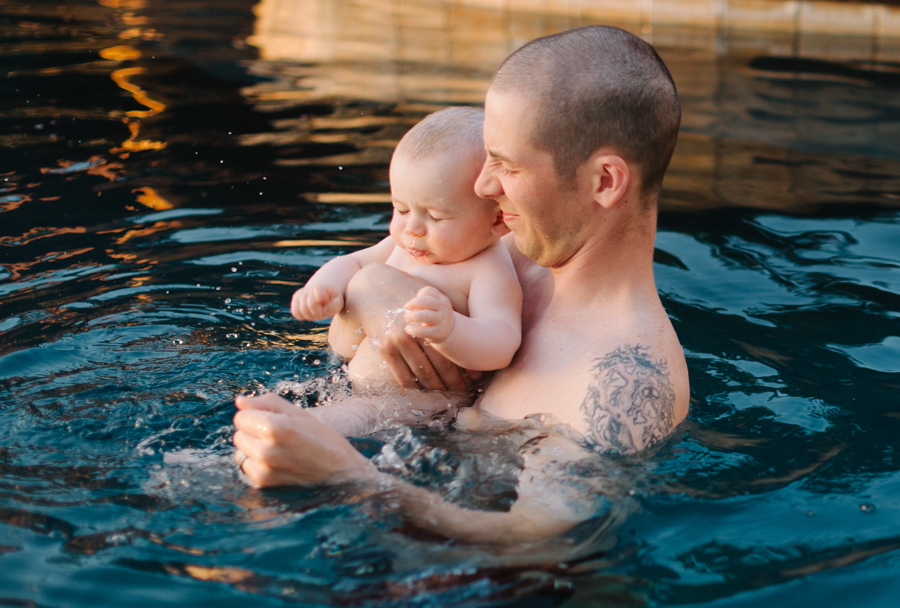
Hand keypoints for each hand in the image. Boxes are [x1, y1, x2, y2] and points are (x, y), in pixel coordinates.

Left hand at [233, 393, 372, 487]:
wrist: (340, 471)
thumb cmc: (322, 438)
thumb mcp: (298, 413)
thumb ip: (267, 403)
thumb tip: (239, 401)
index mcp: (275, 427)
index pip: (240, 417)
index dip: (254, 415)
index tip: (270, 419)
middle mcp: (266, 450)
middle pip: (238, 435)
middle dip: (252, 432)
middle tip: (276, 435)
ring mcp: (264, 469)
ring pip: (240, 452)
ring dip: (252, 449)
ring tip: (275, 448)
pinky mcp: (264, 483)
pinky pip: (246, 467)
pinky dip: (255, 463)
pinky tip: (274, 461)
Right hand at [291, 284, 343, 320]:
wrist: (324, 294)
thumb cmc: (332, 301)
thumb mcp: (338, 303)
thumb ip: (333, 306)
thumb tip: (323, 309)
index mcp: (321, 287)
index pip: (318, 294)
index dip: (323, 304)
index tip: (327, 304)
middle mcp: (309, 288)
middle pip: (310, 305)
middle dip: (318, 313)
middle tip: (322, 312)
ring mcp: (300, 293)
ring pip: (301, 310)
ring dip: (310, 315)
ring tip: (316, 313)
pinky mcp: (295, 299)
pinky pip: (295, 312)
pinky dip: (302, 316)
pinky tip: (310, 314)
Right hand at [343, 264, 467, 390]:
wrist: (371, 286)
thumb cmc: (404, 289)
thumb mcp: (427, 297)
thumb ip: (444, 311)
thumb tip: (468, 329)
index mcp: (425, 322)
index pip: (448, 351)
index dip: (461, 367)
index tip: (473, 377)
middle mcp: (410, 335)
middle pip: (435, 366)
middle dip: (451, 381)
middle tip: (461, 390)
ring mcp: (394, 343)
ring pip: (419, 374)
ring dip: (433, 387)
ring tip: (444, 392)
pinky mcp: (383, 349)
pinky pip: (400, 375)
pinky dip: (412, 385)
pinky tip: (421, 390)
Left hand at [403, 286, 453, 343]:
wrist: (450, 331)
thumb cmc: (435, 315)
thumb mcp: (434, 306)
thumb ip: (423, 302)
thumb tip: (410, 307)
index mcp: (442, 299)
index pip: (429, 291)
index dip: (419, 294)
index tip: (413, 301)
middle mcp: (443, 308)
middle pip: (428, 301)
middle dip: (414, 303)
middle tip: (406, 307)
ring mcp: (441, 321)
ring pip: (426, 315)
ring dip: (413, 316)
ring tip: (407, 318)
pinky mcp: (437, 333)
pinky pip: (423, 331)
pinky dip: (413, 330)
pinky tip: (408, 329)